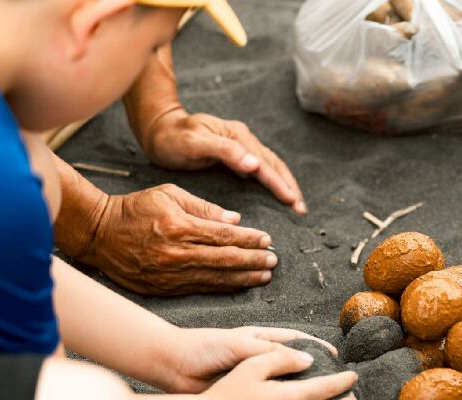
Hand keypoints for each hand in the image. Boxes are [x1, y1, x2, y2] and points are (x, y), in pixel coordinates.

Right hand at [79, 184, 276, 295]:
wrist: (99, 234)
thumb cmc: (135, 209)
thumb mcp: (170, 195)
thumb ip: (204, 208)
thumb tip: (235, 220)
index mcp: (179, 226)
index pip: (225, 236)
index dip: (250, 239)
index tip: (267, 240)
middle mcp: (176, 253)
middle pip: (226, 260)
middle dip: (254, 261)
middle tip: (273, 261)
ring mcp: (170, 274)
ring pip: (217, 278)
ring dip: (245, 278)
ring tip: (264, 275)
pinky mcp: (164, 288)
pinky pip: (201, 288)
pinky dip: (224, 287)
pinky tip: (240, 285)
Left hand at [141, 109, 305, 213]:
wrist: (159, 128)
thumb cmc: (173, 137)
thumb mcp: (195, 143)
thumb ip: (225, 152)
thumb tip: (255, 165)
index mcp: (237, 136)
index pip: (265, 164)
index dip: (280, 184)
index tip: (293, 202)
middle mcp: (244, 138)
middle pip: (275, 164)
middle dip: (290, 186)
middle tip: (301, 210)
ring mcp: (242, 145)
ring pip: (272, 166)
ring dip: (286, 184)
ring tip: (296, 204)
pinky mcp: (238, 153)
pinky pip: (263, 168)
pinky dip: (275, 181)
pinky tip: (279, 193)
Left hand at [165, 327, 337, 393]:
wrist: (173, 366)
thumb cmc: (205, 348)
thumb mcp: (240, 345)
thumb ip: (272, 352)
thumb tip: (307, 362)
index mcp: (262, 341)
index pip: (298, 343)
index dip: (319, 350)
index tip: (337, 360)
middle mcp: (262, 360)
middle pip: (297, 367)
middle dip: (318, 375)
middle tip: (338, 386)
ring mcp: (255, 379)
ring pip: (286, 386)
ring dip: (304, 395)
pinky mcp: (246, 396)